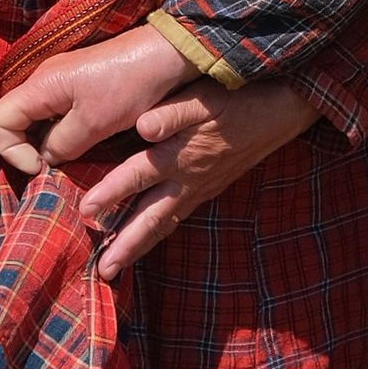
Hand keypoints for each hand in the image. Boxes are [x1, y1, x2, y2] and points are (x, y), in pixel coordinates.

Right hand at [0, 25, 196, 177]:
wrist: (169, 54)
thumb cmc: (132, 85)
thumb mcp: (95, 123)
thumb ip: (61, 144)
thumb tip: (44, 159)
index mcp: (41, 85)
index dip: (10, 150)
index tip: (39, 167)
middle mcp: (45, 80)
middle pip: (14, 120)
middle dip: (26, 150)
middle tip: (54, 170)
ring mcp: (62, 82)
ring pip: (36, 120)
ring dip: (47, 144)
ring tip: (70, 161)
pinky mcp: (81, 86)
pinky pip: (57, 114)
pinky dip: (63, 134)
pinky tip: (84, 145)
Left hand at [73, 80, 320, 278]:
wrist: (283, 109)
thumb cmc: (240, 97)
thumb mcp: (206, 96)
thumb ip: (173, 113)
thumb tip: (143, 127)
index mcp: (182, 155)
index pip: (138, 175)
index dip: (111, 192)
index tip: (84, 211)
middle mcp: (189, 180)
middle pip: (152, 218)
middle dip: (126, 245)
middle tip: (103, 272)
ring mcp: (201, 188)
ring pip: (165, 224)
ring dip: (138, 246)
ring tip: (114, 268)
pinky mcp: (209, 189)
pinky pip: (177, 217)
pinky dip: (157, 233)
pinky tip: (145, 240)